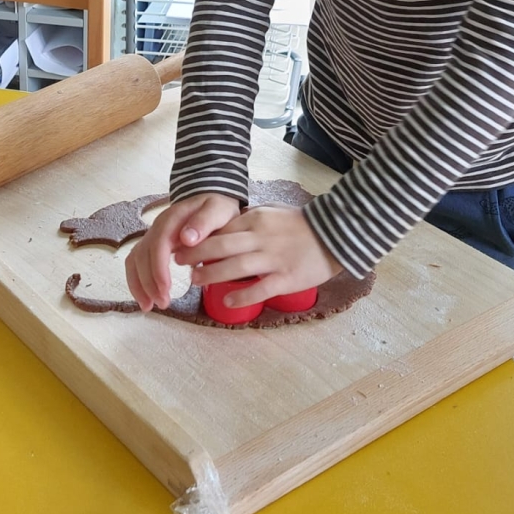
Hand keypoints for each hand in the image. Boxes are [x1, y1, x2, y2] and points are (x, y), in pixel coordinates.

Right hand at [125, 192, 240, 311]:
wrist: (209, 198)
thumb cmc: (215, 207)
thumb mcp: (218, 210)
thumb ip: (204, 222)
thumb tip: (186, 239)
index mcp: (172, 219)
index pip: (158, 244)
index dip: (158, 268)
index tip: (165, 288)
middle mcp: (157, 227)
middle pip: (143, 255)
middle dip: (149, 282)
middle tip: (163, 303)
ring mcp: (152, 236)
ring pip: (135, 260)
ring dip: (139, 284)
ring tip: (149, 306)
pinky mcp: (152, 245)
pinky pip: (136, 263)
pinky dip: (137, 281)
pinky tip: (145, 299)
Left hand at [184, 205, 340, 308]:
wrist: (336, 233)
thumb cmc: (299, 224)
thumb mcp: (271, 212)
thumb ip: (248, 220)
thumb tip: (221, 228)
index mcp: (257, 220)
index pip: (221, 228)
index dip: (199, 238)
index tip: (181, 245)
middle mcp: (262, 238)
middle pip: (222, 246)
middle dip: (196, 254)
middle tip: (178, 262)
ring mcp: (275, 258)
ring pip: (236, 266)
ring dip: (212, 274)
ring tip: (195, 281)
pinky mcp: (287, 277)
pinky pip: (261, 288)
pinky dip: (242, 295)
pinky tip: (227, 301)